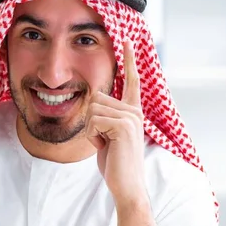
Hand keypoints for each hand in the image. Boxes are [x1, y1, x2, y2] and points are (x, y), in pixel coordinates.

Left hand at [85, 40, 146, 205]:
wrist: (126, 185)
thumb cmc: (115, 164)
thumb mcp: (107, 138)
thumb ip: (104, 120)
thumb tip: (94, 106)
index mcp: (132, 112)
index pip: (131, 81)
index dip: (129, 60)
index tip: (126, 40)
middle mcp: (134, 111)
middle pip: (97, 98)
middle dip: (91, 121)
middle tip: (103, 141)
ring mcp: (131, 117)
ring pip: (93, 109)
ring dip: (91, 130)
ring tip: (105, 145)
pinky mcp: (123, 126)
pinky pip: (94, 121)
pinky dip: (92, 137)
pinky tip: (105, 148)